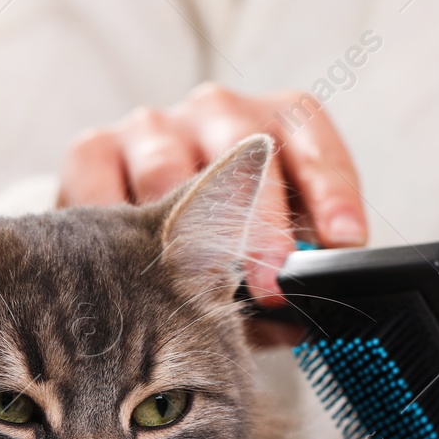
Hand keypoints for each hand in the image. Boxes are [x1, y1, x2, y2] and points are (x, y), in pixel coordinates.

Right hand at [57, 82, 367, 304]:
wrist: (135, 238)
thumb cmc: (222, 252)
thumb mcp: (270, 260)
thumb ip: (286, 285)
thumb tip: (294, 324)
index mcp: (283, 127)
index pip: (316, 150)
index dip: (332, 195)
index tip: (344, 241)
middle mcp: (220, 113)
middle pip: (243, 153)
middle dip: (258, 224)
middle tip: (270, 282)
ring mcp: (155, 128)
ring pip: (165, 167)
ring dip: (179, 230)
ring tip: (190, 282)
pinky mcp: (95, 149)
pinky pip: (99, 183)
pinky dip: (111, 225)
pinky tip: (121, 264)